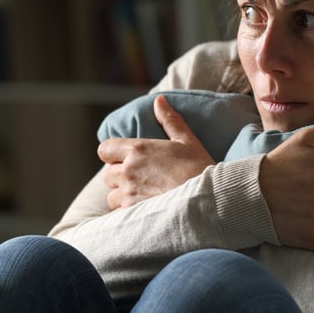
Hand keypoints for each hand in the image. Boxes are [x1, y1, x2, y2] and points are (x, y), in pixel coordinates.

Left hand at [99, 95, 214, 208]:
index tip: (124, 159)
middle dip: (119, 176)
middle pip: (108, 174)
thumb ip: (170, 120)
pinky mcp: (133, 213)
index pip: (105, 149)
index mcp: (138, 150)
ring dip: (122, 195)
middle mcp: (128, 171)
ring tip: (142, 196)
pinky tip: (145, 209)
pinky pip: (120, 213)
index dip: (112, 154)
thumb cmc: (199, 168)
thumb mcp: (187, 140)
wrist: (207, 200)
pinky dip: (129, 211)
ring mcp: (129, 193)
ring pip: (112, 196)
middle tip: (139, 179)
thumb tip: (159, 100)